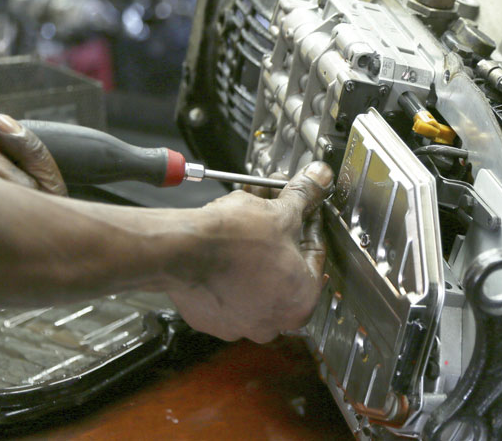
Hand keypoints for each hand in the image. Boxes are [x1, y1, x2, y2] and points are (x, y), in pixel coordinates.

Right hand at [162, 162, 334, 342]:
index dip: (309, 222)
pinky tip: (226, 242)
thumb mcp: (281, 212)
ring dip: (255, 246)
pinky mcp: (211, 319)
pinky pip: (227, 289)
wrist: (181, 250)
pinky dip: (229, 268)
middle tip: (274, 208)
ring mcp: (240, 324)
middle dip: (280, 231)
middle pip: (283, 266)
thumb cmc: (234, 240)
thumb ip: (306, 196)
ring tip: (247, 215)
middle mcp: (273, 322)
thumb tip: (320, 177)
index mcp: (301, 302)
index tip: (304, 208)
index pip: (315, 254)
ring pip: (256, 277)